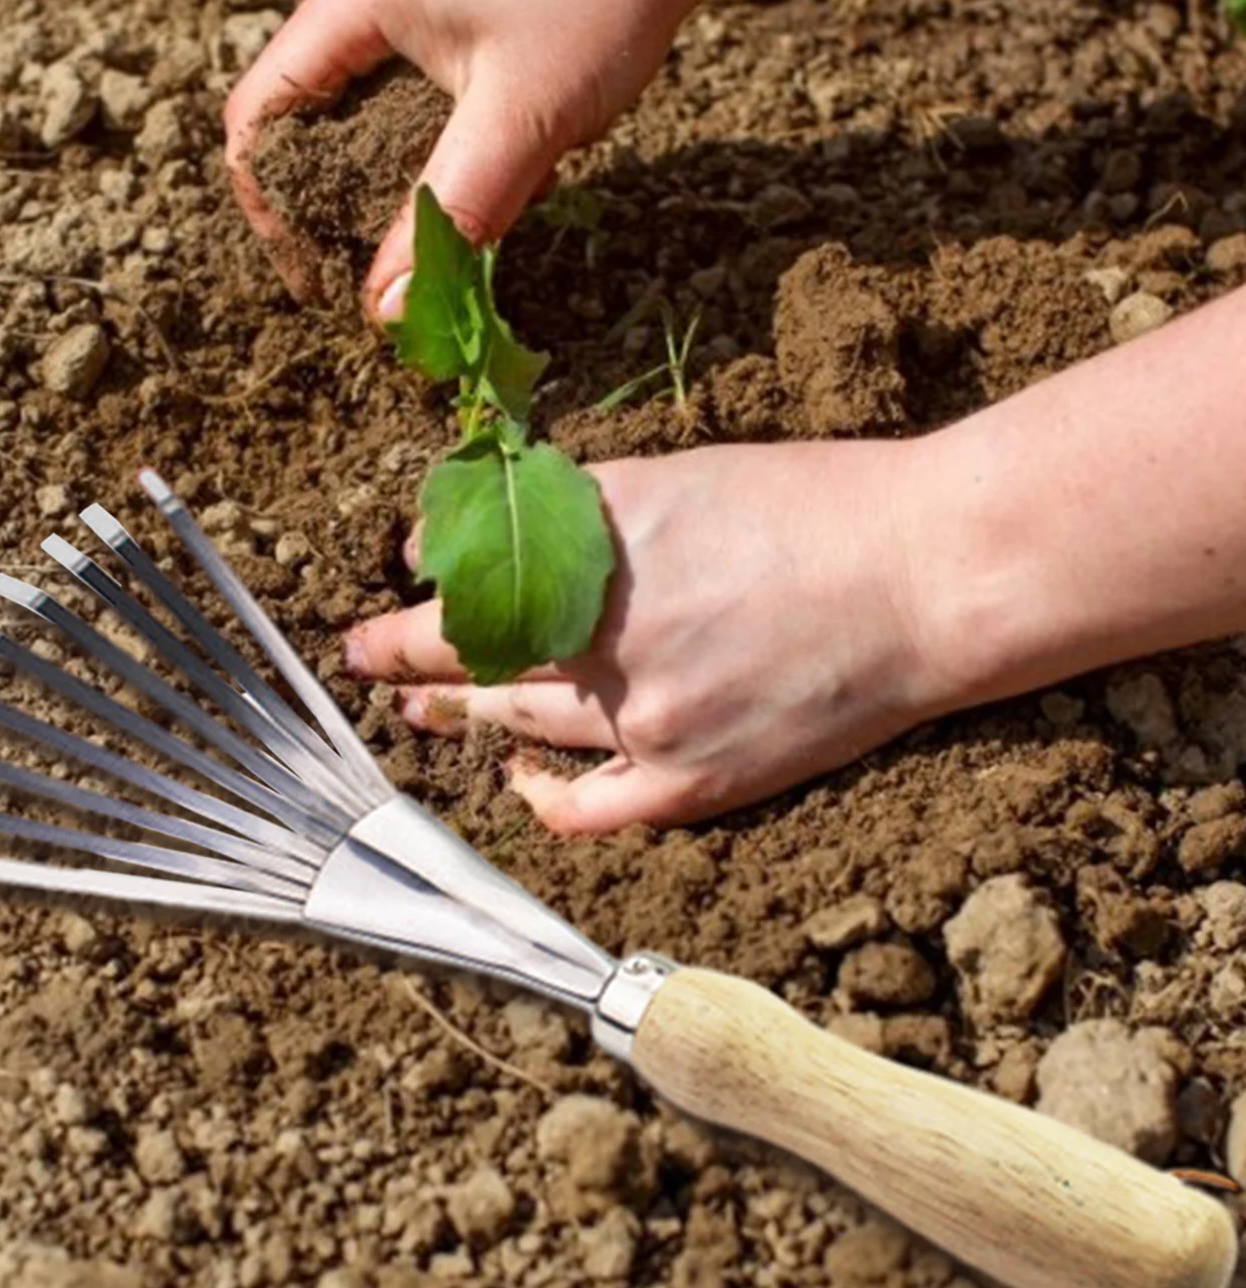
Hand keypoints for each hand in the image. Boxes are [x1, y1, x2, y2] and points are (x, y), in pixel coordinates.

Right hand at [224, 0, 737, 316]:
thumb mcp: (520, 126)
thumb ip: (446, 219)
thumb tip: (386, 312)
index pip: (259, 113)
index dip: (270, 205)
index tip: (315, 272)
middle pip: (303, 106)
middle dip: (337, 194)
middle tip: (380, 261)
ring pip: (359, 93)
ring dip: (395, 163)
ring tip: (454, 207)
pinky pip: (402, 68)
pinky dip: (431, 126)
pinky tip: (492, 150)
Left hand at [343, 442, 952, 835]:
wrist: (924, 577)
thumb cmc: (811, 506)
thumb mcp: (675, 476)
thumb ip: (577, 509)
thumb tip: (493, 530)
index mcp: (594, 554)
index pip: (463, 585)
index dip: (411, 600)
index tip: (387, 597)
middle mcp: (603, 638)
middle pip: (474, 658)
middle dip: (406, 660)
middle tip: (362, 659)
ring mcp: (643, 718)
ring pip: (515, 724)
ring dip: (455, 717)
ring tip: (417, 715)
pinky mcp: (692, 782)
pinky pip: (586, 811)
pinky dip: (537, 801)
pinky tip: (514, 784)